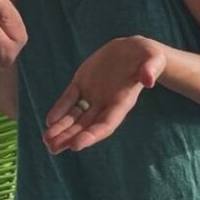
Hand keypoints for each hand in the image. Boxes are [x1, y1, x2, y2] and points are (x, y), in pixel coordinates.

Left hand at [43, 36, 166, 153]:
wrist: (132, 49)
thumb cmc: (147, 56)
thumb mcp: (153, 59)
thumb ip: (150, 69)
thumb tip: (149, 80)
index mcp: (123, 102)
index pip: (106, 124)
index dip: (91, 135)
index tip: (76, 146)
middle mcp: (106, 103)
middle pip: (87, 125)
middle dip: (70, 137)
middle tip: (53, 149)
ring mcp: (93, 94)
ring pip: (75, 116)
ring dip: (61, 128)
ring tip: (47, 141)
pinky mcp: (83, 83)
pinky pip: (69, 99)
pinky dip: (60, 109)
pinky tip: (49, 121)